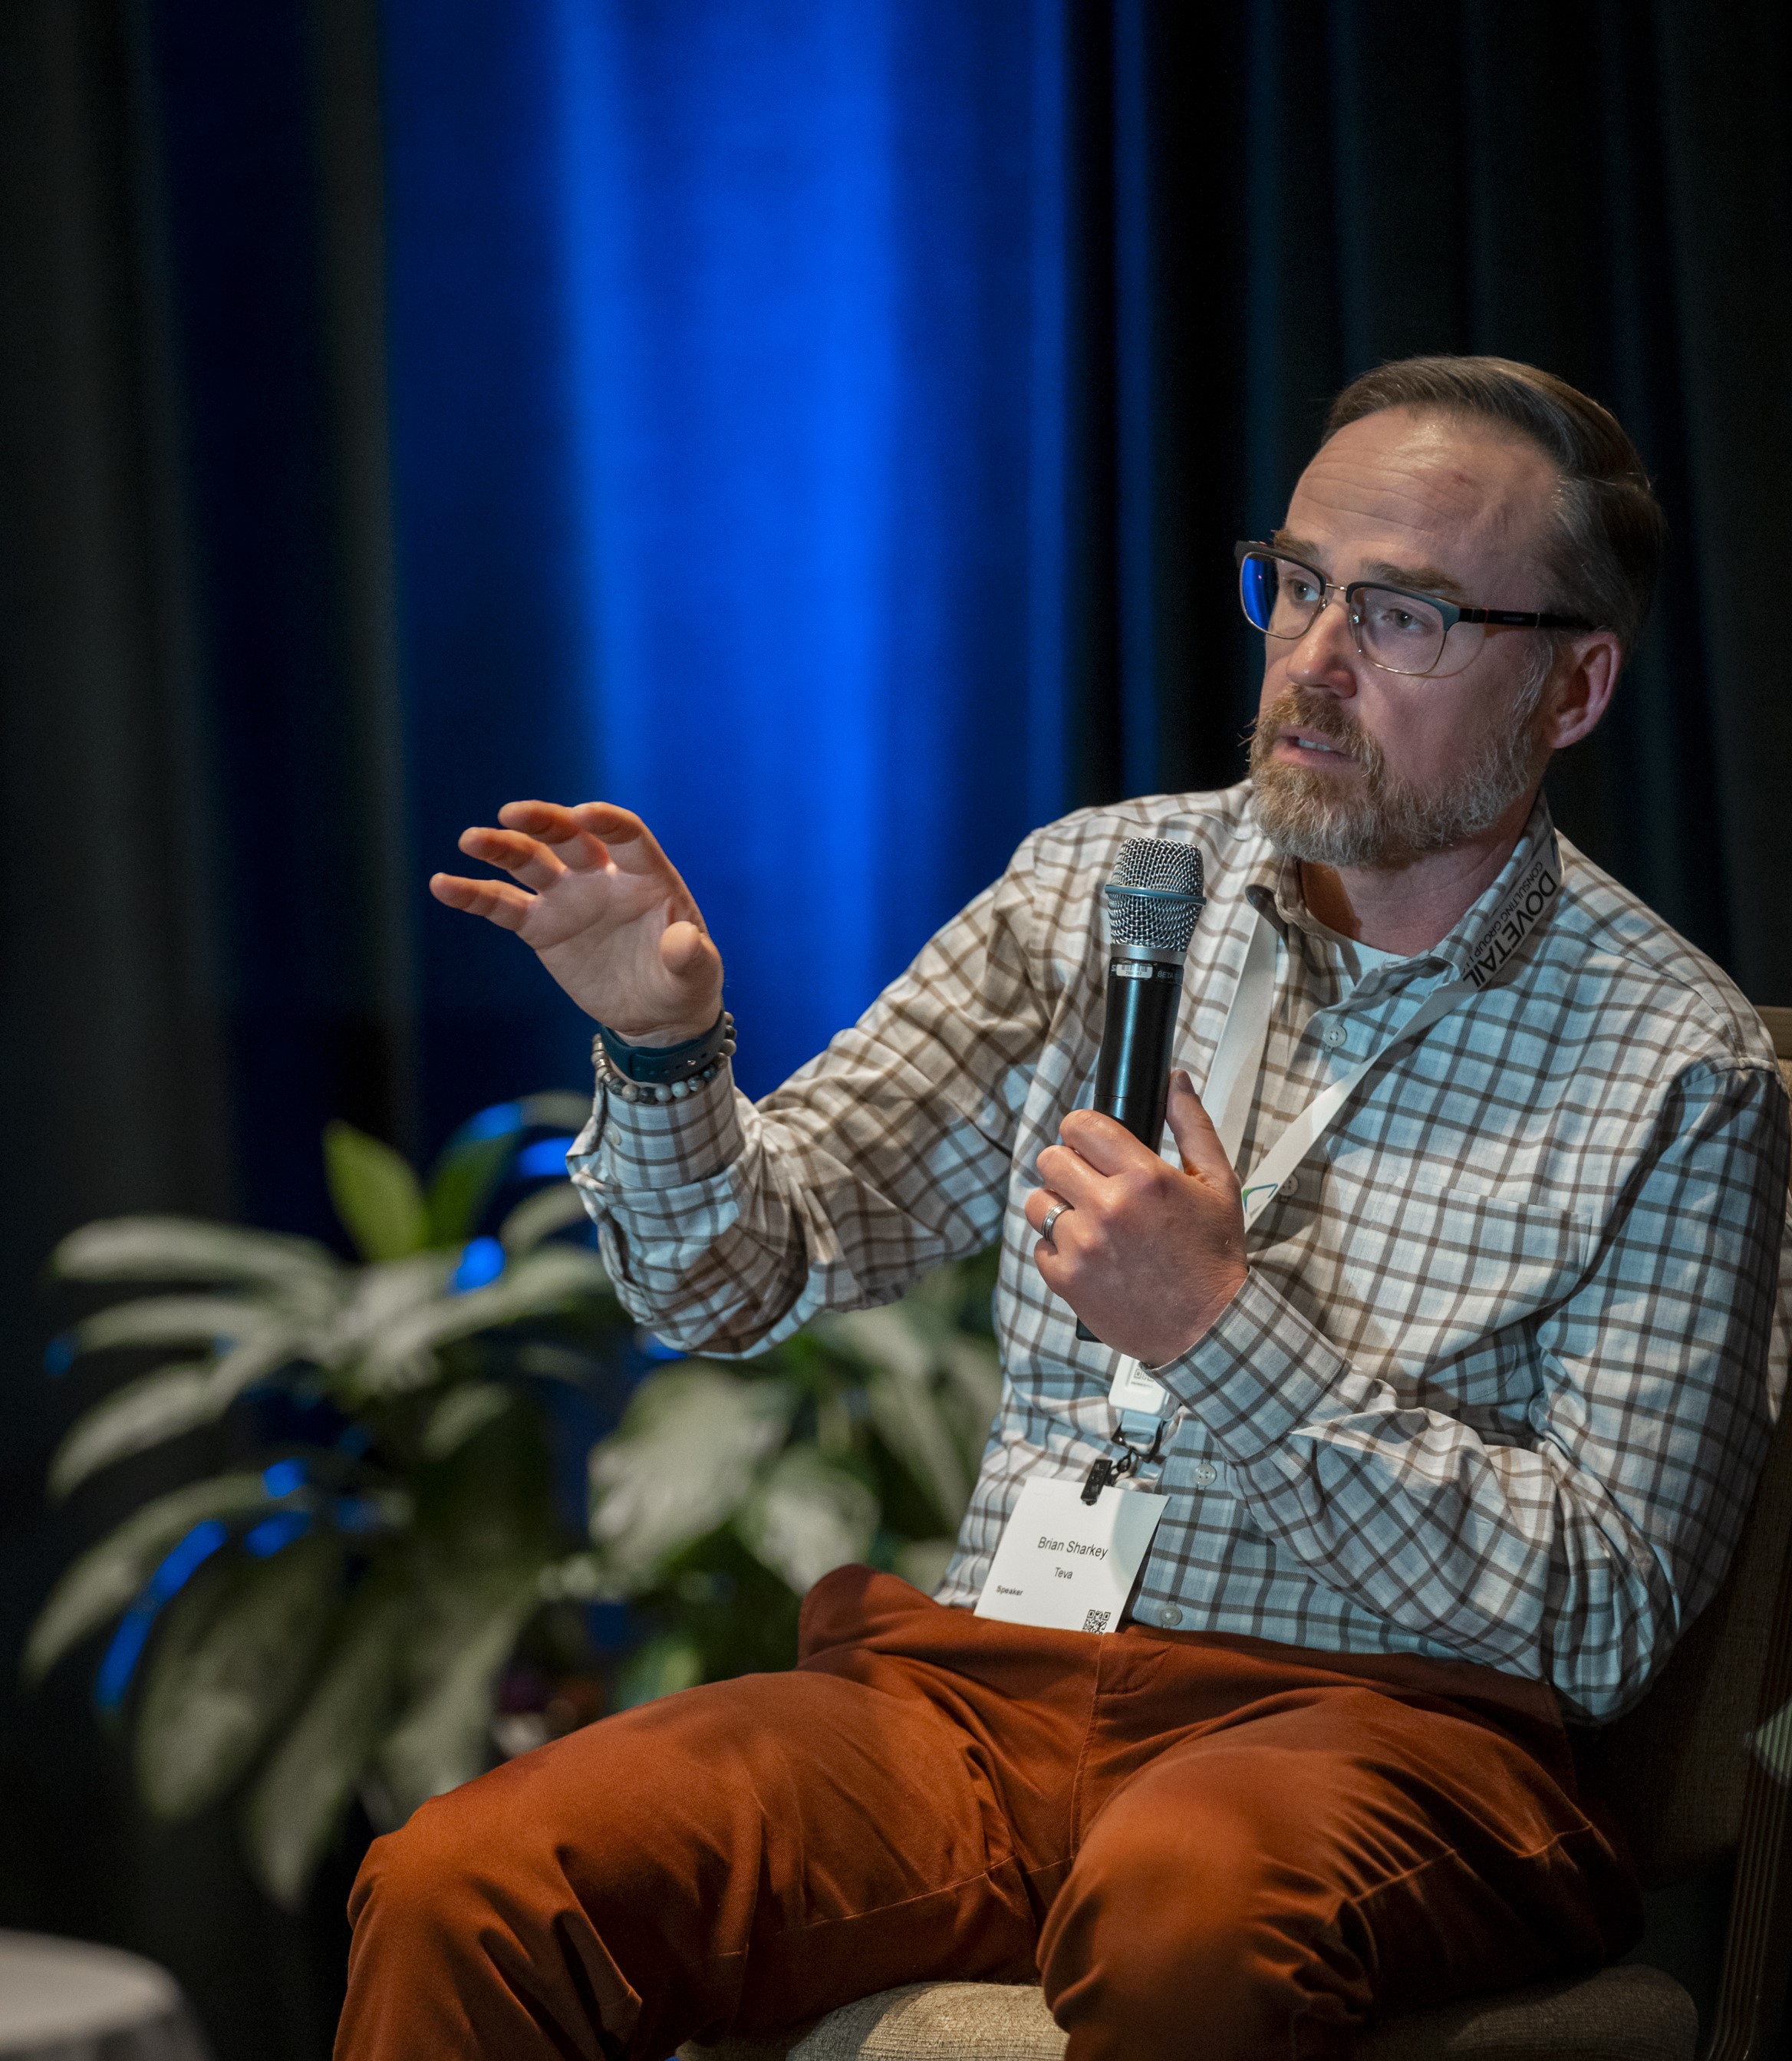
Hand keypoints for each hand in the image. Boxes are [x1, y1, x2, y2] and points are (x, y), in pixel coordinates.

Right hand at [429, 801, 722, 1040]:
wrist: (655, 1014)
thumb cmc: (683, 982)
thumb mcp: (697, 974)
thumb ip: (690, 955)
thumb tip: (682, 940)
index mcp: (646, 876)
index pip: (626, 837)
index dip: (607, 822)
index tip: (583, 813)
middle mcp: (602, 876)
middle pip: (569, 837)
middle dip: (543, 822)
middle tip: (512, 813)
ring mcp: (568, 898)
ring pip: (530, 862)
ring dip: (501, 848)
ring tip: (471, 839)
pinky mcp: (541, 926)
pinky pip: (502, 904)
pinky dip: (472, 894)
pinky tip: (442, 884)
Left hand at [1024, 1072, 1246, 1364]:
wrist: (1210, 1329)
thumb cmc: (1215, 1256)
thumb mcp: (1219, 1184)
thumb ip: (1192, 1126)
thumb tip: (1175, 1081)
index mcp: (1143, 1178)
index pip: (1080, 1126)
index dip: (1082, 1130)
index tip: (1089, 1143)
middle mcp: (1107, 1208)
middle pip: (1049, 1159)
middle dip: (1068, 1165)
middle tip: (1090, 1183)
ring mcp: (1082, 1246)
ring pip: (1036, 1203)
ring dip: (1058, 1207)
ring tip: (1089, 1221)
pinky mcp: (1066, 1280)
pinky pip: (1040, 1246)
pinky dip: (1058, 1249)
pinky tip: (1091, 1255)